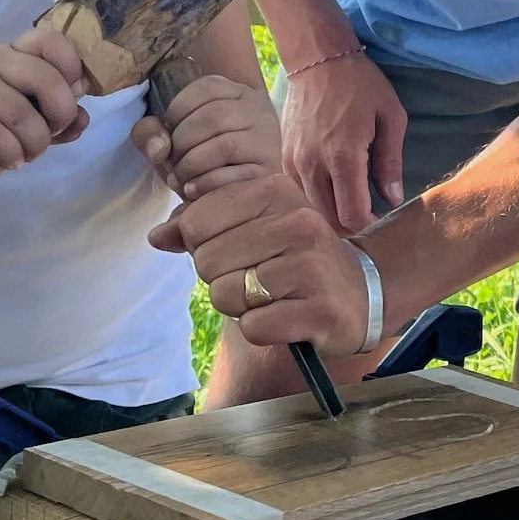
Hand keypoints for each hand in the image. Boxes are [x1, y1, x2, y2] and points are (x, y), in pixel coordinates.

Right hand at [0, 28, 89, 174]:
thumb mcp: (22, 121)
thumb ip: (54, 119)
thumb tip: (84, 119)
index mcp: (13, 54)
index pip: (52, 40)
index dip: (72, 69)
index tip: (71, 99)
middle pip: (46, 78)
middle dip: (59, 116)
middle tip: (50, 136)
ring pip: (21, 112)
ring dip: (34, 143)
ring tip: (26, 154)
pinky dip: (8, 152)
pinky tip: (9, 161)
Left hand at [131, 75, 280, 197]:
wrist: (238, 187)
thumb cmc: (201, 157)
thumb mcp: (173, 138)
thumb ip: (151, 133)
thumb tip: (159, 149)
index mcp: (237, 93)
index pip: (206, 88)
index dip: (176, 111)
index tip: (168, 134)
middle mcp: (258, 111)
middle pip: (213, 117)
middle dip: (181, 143)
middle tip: (172, 162)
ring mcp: (267, 141)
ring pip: (225, 146)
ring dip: (191, 165)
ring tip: (180, 177)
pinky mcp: (268, 172)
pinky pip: (234, 176)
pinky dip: (205, 184)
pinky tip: (193, 189)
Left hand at [152, 172, 369, 356]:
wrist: (361, 292)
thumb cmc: (296, 257)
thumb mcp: (254, 225)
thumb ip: (201, 224)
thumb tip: (157, 236)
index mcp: (278, 191)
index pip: (196, 220)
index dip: (204, 245)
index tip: (238, 249)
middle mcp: (298, 222)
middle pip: (206, 261)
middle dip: (221, 278)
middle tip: (257, 278)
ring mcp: (311, 267)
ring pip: (225, 295)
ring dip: (239, 306)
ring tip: (272, 297)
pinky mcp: (318, 310)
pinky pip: (252, 327)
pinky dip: (260, 329)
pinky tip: (285, 316)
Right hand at [281, 51, 406, 233]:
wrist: (317, 59)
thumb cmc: (360, 85)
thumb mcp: (391, 117)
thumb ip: (390, 162)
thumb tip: (393, 198)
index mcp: (342, 157)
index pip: (350, 215)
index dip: (368, 224)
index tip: (379, 216)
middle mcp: (312, 165)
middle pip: (328, 220)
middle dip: (350, 224)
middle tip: (367, 212)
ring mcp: (292, 163)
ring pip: (311, 209)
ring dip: (331, 213)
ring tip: (350, 201)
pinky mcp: (283, 158)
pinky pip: (298, 192)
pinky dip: (315, 197)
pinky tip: (331, 187)